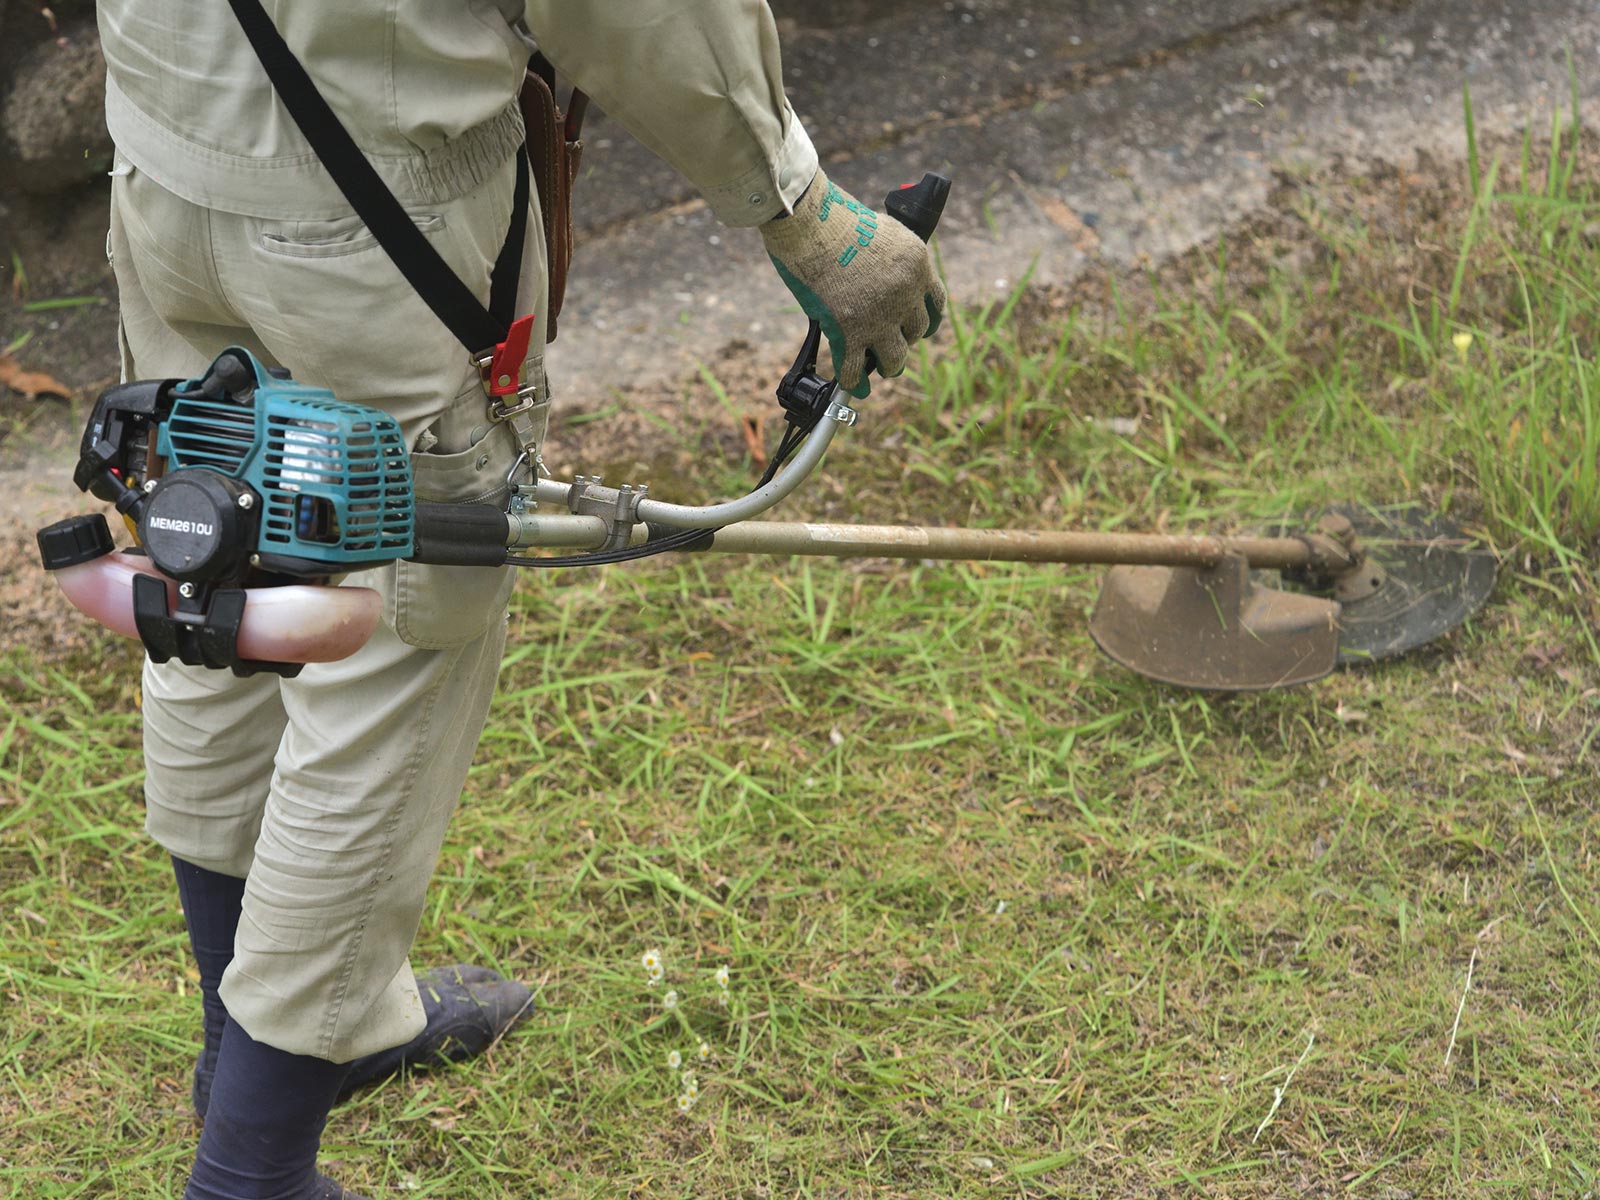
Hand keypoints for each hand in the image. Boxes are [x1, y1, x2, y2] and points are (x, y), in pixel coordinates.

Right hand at [761, 169, 945, 398]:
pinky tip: (853, 384)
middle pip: (917, 332)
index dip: (928, 319)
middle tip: (893, 343)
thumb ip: (891, 256)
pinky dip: (855, 380)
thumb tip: (883, 273)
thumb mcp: (882, 228)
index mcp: (917, 265)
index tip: (920, 327)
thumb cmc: (837, 219)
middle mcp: (905, 294)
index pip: (936, 303)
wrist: (811, 223)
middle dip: (905, 339)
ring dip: (890, 366)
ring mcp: (879, 316)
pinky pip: (857, 369)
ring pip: (896, 358)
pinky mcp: (850, 331)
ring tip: (884, 369)